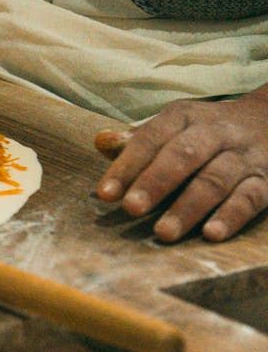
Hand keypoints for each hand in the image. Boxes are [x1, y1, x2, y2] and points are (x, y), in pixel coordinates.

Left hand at [96, 89, 267, 241]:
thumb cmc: (203, 133)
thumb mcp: (172, 126)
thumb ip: (137, 139)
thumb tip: (101, 142)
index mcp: (184, 116)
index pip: (151, 138)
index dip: (127, 165)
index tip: (105, 194)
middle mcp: (215, 132)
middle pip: (184, 155)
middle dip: (155, 183)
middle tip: (131, 209)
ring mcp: (243, 156)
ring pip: (215, 180)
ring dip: (188, 207)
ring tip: (164, 232)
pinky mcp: (267, 180)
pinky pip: (250, 198)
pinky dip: (231, 216)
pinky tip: (212, 234)